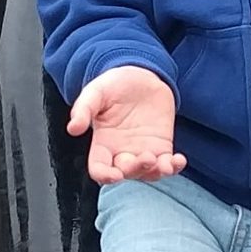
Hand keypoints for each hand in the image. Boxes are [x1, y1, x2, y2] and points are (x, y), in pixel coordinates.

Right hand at [69, 66, 181, 183]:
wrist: (141, 75)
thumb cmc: (114, 84)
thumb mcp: (95, 92)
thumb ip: (83, 109)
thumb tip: (73, 128)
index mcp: (103, 143)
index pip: (99, 169)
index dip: (105, 176)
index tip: (114, 175)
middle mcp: (122, 152)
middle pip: (126, 173)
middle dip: (135, 169)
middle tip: (145, 157)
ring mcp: (143, 151)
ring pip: (148, 173)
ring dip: (156, 172)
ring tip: (164, 163)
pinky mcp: (162, 146)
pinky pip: (167, 164)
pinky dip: (173, 167)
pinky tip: (178, 160)